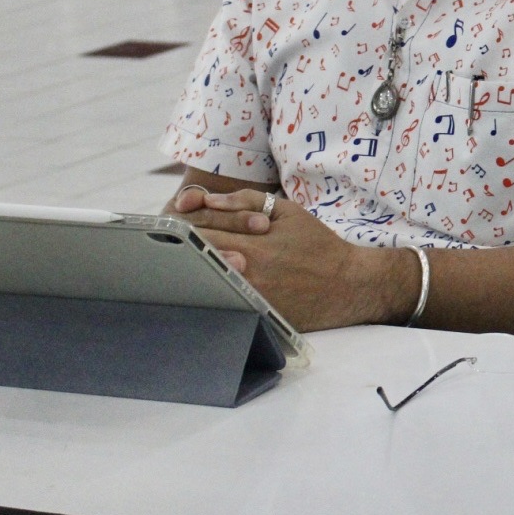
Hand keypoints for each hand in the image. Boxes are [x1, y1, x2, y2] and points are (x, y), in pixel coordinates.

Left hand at [168, 187, 414, 331]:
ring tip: (174, 267)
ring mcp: (251, 296)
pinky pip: (222, 304)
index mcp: (254, 242)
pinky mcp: (256, 314)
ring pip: (204, 282)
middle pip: (197, 258)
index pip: (201, 232)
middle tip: (163, 246)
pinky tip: (198, 290)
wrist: (350, 284)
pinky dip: (207, 294)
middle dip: (179, 249)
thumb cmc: (319, 244)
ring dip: (188, 273)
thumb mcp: (289, 211)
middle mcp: (249, 270)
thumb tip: (209, 200)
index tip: (171, 227)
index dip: (180, 228)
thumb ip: (248, 200)